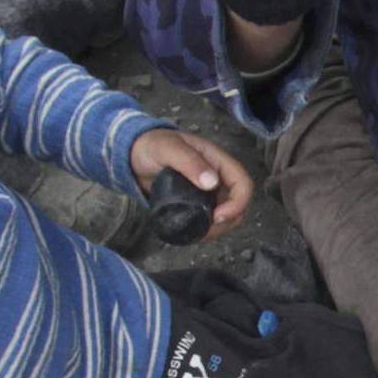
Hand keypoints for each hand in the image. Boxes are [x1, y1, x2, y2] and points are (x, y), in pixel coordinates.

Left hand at [128, 127, 253, 234]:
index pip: (242, 183)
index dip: (238, 203)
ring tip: (198, 233)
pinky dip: (206, 230)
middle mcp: (217, 177)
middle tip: (206, 229)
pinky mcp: (197, 203)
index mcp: (217, 160)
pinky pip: (210, 220)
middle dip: (228, 221)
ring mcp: (208, 191)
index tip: (218, 216)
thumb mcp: (168, 149)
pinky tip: (192, 232)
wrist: (134, 155)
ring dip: (218, 229)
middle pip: (238, 203)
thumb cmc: (152, 145)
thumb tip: (212, 182)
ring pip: (227, 215)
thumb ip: (189, 162)